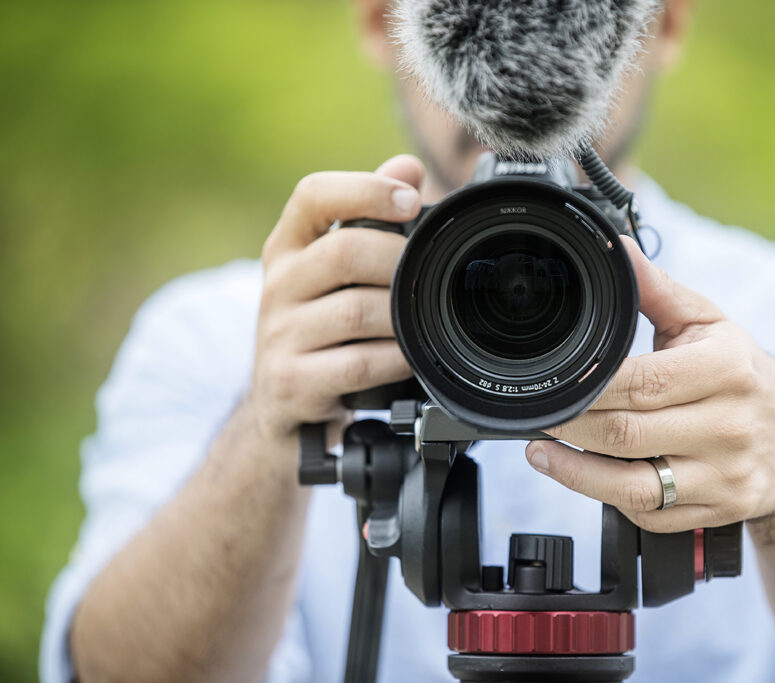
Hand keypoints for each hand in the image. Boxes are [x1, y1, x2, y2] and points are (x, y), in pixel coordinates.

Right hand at [250, 155, 424, 443]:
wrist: (280, 405)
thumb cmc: (319, 328)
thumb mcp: (334, 272)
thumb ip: (369, 218)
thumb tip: (407, 167)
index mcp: (288, 247)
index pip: (313, 196)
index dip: (365, 189)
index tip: (409, 200)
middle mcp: (277, 286)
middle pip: (343, 252)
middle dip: (398, 260)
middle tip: (428, 272)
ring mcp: (279, 336)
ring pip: (354, 311)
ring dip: (401, 314)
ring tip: (421, 318)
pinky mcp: (290, 382)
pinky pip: (356, 364)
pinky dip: (394, 359)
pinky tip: (408, 357)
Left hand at [526, 238, 774, 532]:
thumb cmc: (741, 373)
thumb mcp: (709, 323)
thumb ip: (656, 288)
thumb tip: (616, 248)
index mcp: (727, 371)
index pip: (641, 382)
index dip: (589, 386)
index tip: (554, 381)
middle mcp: (730, 427)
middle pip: (628, 434)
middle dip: (571, 426)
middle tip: (539, 414)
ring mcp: (726, 476)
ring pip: (634, 485)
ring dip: (576, 472)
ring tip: (542, 452)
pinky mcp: (718, 511)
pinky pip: (650, 513)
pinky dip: (609, 497)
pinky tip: (585, 476)